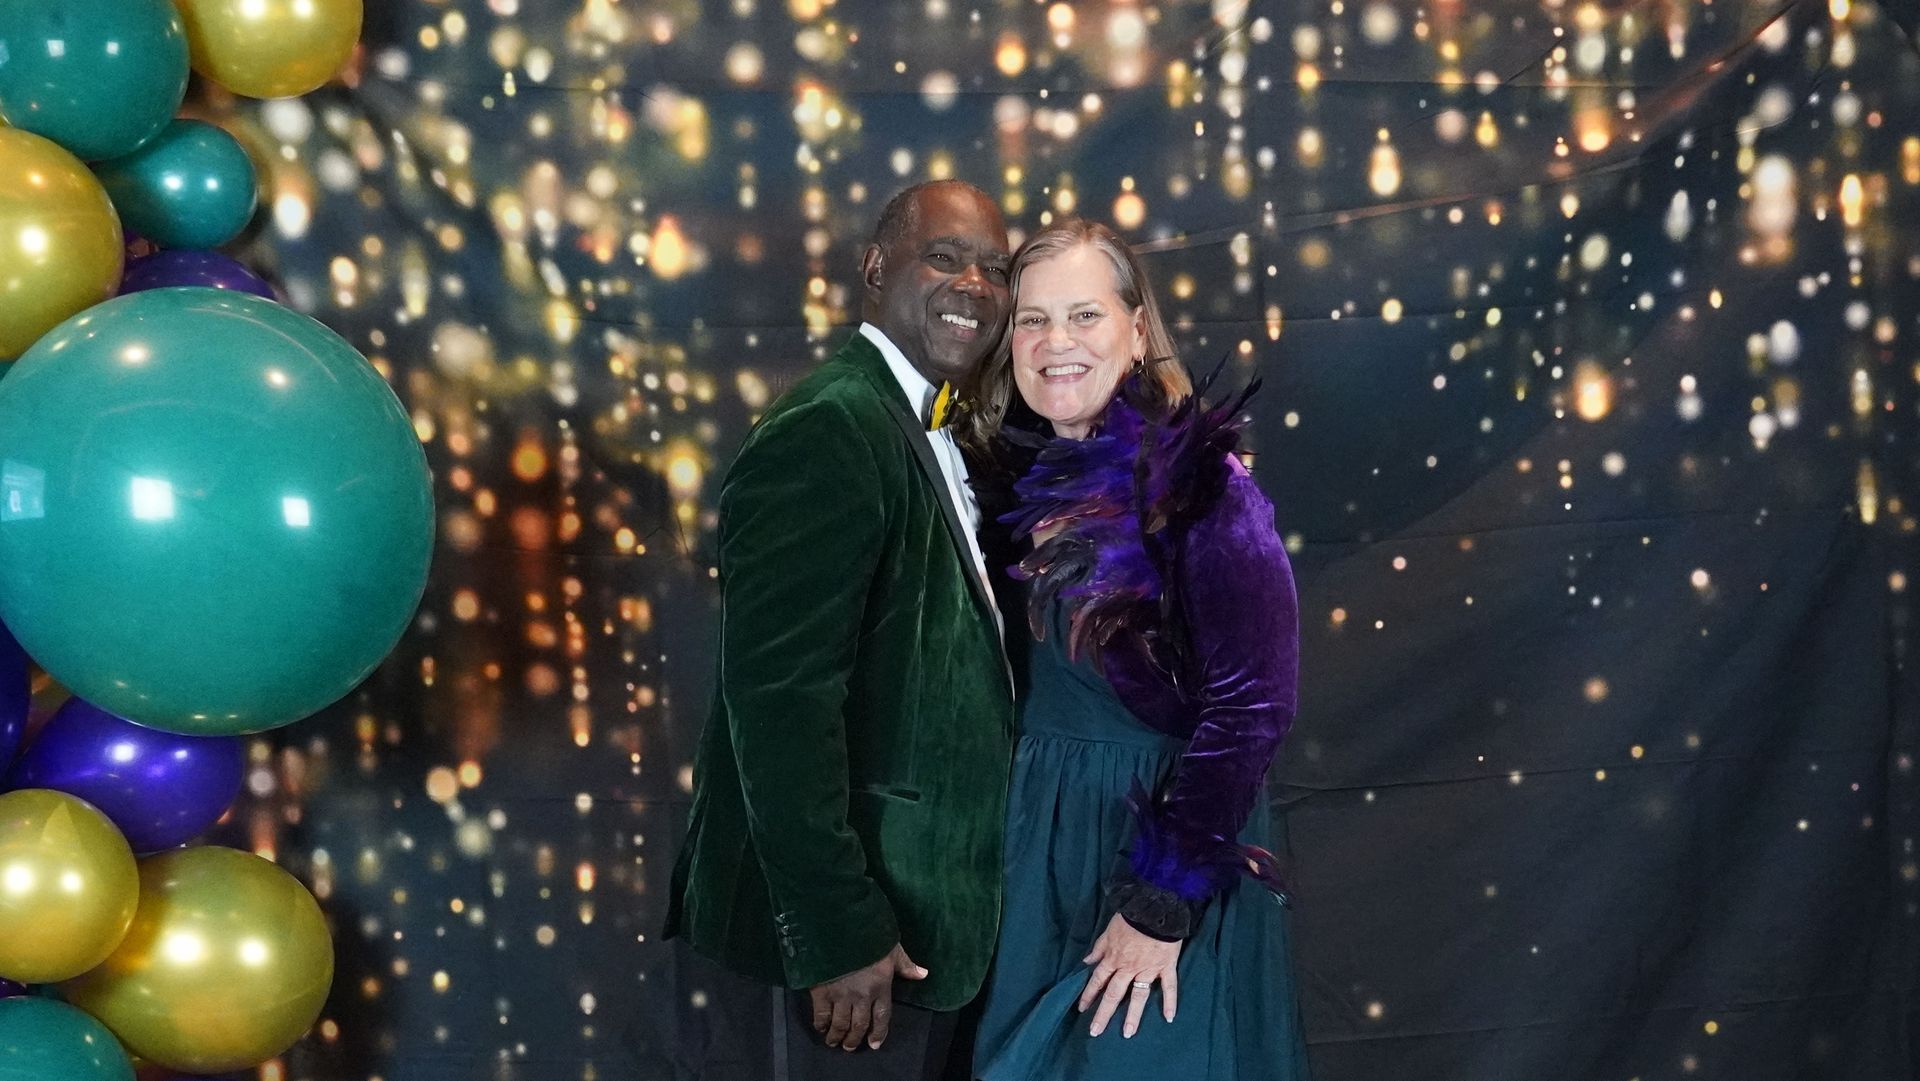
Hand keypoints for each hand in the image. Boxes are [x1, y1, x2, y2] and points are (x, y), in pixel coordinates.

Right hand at [808, 944, 927, 1050]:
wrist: (838, 925)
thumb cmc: (867, 934)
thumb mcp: (891, 946)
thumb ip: (905, 964)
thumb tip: (923, 974)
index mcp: (881, 986)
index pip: (882, 1016)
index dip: (879, 1032)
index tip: (874, 1044)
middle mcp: (862, 995)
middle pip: (859, 1025)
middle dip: (854, 1039)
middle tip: (850, 1046)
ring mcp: (841, 995)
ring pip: (840, 1024)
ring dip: (837, 1036)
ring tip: (834, 1042)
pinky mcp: (822, 992)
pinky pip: (821, 1015)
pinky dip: (821, 1024)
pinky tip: (821, 1027)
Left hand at [1076, 913, 1179, 1037]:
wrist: (1155, 908)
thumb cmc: (1131, 917)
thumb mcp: (1109, 930)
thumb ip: (1099, 948)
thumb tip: (1087, 961)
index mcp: (1114, 958)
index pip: (1098, 980)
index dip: (1089, 994)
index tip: (1082, 1009)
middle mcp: (1128, 968)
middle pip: (1114, 994)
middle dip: (1103, 1013)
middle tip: (1095, 1032)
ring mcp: (1148, 969)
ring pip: (1138, 996)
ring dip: (1132, 1016)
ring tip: (1128, 1033)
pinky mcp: (1166, 967)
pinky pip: (1169, 987)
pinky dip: (1170, 1002)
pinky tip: (1169, 1018)